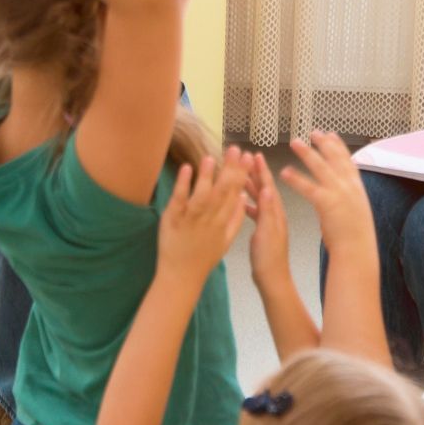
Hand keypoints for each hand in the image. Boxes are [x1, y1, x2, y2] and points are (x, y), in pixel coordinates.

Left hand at [158, 148, 248, 284]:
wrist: (182, 276)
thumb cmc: (204, 257)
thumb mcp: (226, 241)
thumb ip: (236, 219)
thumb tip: (243, 198)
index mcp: (223, 222)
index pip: (236, 194)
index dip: (243, 174)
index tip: (249, 156)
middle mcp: (210, 219)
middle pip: (222, 191)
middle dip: (230, 169)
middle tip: (236, 149)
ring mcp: (192, 219)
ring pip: (202, 195)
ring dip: (207, 175)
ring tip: (212, 157)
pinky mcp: (174, 219)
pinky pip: (179, 200)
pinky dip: (183, 184)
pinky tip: (186, 168)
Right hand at [246, 153, 290, 286]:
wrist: (273, 280)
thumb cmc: (269, 258)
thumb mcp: (266, 233)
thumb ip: (266, 211)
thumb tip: (266, 187)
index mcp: (276, 213)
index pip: (268, 186)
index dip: (261, 170)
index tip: (255, 155)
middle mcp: (275, 215)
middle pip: (265, 189)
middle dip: (256, 173)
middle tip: (247, 158)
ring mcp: (270, 223)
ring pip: (260, 199)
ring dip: (252, 186)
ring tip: (242, 175)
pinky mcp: (264, 232)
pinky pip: (257, 211)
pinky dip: (250, 203)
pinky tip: (242, 201)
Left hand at [280, 131, 374, 258]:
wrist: (357, 251)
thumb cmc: (355, 237)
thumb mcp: (357, 211)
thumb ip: (350, 198)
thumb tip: (344, 192)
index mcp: (357, 188)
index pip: (347, 161)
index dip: (338, 146)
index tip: (330, 134)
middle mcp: (350, 186)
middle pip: (335, 158)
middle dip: (323, 143)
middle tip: (312, 132)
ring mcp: (340, 193)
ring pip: (321, 167)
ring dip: (307, 153)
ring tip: (295, 142)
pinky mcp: (327, 204)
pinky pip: (309, 187)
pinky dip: (296, 178)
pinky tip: (285, 172)